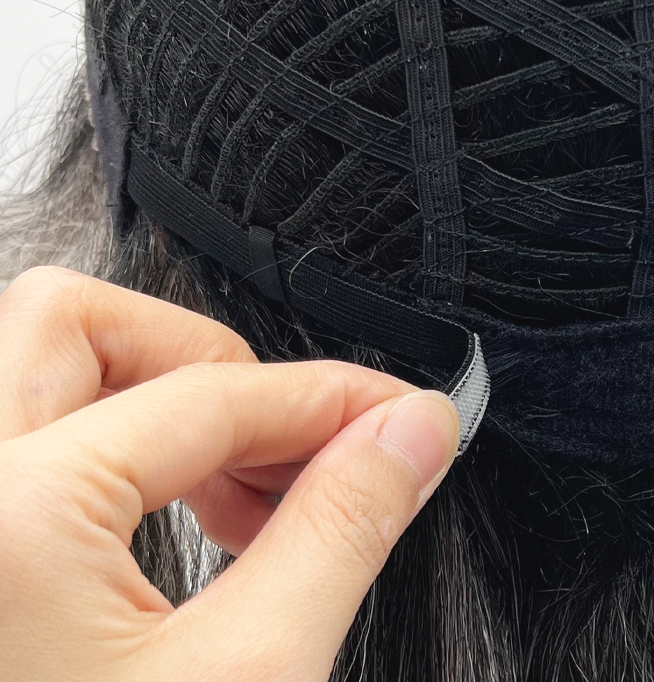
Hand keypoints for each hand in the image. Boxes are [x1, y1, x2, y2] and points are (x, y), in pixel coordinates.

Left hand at [0, 266, 460, 681]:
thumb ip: (341, 531)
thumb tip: (408, 436)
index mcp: (4, 518)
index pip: (213, 393)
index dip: (332, 397)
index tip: (401, 415)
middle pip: (81, 325)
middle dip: (207, 368)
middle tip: (288, 446)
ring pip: (43, 369)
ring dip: (158, 405)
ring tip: (238, 498)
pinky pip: (29, 442)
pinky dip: (118, 458)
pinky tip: (175, 533)